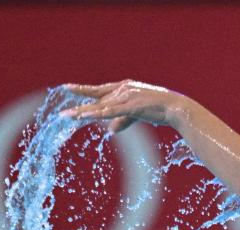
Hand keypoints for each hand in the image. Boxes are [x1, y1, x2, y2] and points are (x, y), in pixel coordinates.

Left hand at [60, 80, 184, 133]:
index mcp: (125, 88)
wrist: (176, 107)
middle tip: (63, 113)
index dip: (83, 90)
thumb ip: (122, 121)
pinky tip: (87, 116)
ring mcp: (127, 97)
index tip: (67, 88)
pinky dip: (98, 114)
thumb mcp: (137, 114)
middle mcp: (123, 90)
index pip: (100, 90)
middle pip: (97, 99)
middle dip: (79, 106)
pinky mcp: (132, 106)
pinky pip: (111, 112)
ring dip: (84, 112)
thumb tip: (110, 130)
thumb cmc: (160, 110)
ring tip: (68, 116)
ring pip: (101, 106)